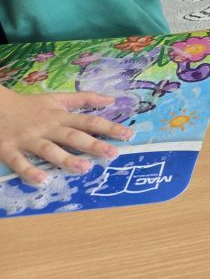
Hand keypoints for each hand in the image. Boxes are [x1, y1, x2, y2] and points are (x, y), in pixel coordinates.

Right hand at [0, 87, 132, 184]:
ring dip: (66, 159)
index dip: (109, 127)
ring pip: (49, 149)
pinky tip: (42, 180)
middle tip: (112, 153)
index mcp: (60, 115)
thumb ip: (85, 98)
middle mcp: (47, 127)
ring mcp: (28, 139)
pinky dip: (29, 171)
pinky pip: (19, 162)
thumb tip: (112, 99)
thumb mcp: (58, 98)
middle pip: (72, 136)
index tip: (128, 135)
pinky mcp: (8, 150)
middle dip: (93, 144)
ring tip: (83, 168)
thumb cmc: (30, 105)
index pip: (89, 121)